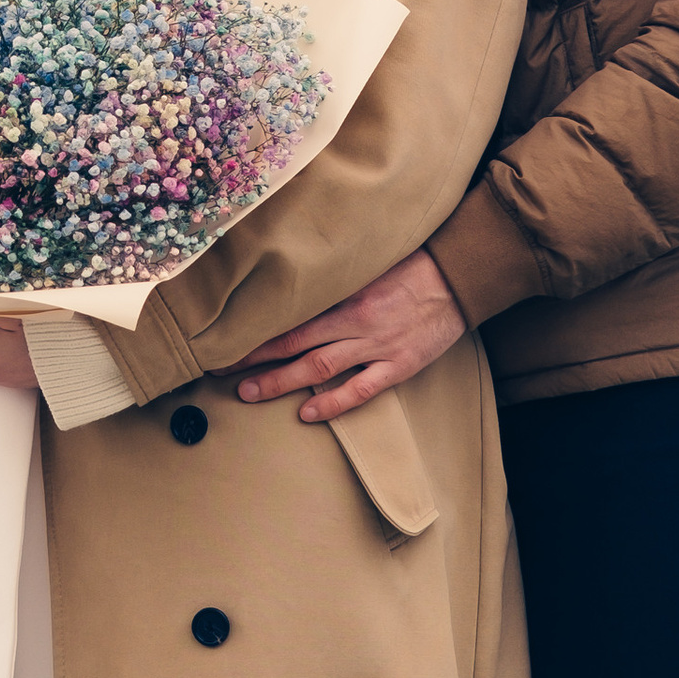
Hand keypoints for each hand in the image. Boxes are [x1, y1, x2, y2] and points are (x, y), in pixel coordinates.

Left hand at [234, 249, 466, 421]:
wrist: (457, 279)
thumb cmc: (412, 266)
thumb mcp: (369, 265)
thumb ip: (336, 280)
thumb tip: (296, 283)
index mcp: (346, 294)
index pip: (290, 316)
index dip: (256, 330)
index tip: (227, 337)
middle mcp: (356, 321)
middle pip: (295, 343)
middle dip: (256, 359)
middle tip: (221, 370)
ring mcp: (377, 346)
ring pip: (319, 368)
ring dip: (281, 381)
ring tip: (250, 393)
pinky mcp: (399, 365)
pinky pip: (360, 389)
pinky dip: (332, 403)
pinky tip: (307, 412)